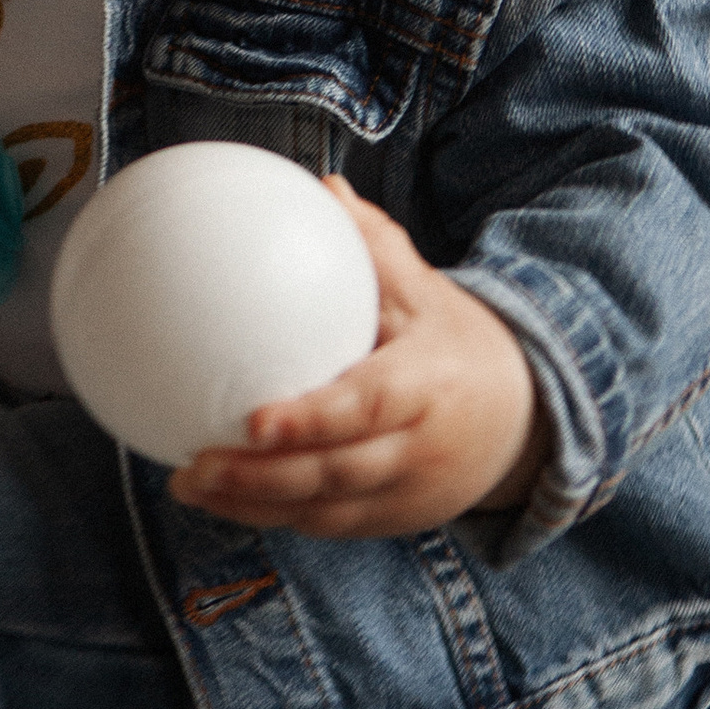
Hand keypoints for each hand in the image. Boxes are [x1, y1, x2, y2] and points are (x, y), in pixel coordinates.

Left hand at [167, 193, 545, 541]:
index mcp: (428, 387)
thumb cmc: (454, 342)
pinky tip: (220, 500)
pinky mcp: (392, 521)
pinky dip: (274, 518)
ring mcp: (408, 495)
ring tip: (187, 486)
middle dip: (261, 478)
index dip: (312, 420)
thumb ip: (375, 244)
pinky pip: (328, 525)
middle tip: (193, 465)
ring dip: (253, 507)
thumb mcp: (426, 291)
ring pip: (324, 511)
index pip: (367, 407)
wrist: (522, 420)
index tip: (254, 421)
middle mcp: (420, 449)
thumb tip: (325, 184)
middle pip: (336, 473)